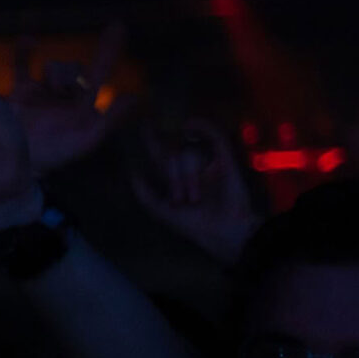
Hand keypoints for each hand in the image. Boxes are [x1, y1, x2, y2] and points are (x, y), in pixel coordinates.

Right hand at [9, 23, 133, 174]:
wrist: (20, 166)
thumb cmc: (56, 157)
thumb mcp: (85, 141)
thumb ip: (110, 120)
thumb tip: (135, 97)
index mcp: (83, 104)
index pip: (100, 73)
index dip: (110, 50)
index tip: (118, 26)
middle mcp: (65, 95)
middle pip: (74, 70)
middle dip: (71, 74)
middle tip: (61, 89)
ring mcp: (42, 92)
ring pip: (53, 67)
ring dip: (54, 72)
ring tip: (49, 87)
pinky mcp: (20, 93)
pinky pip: (22, 67)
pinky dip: (24, 53)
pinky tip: (28, 40)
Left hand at [130, 118, 259, 265]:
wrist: (221, 233)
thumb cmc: (192, 224)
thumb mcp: (160, 209)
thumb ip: (144, 192)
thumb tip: (132, 171)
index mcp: (175, 174)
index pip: (161, 152)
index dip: (151, 139)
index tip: (142, 124)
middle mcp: (190, 164)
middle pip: (174, 152)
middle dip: (173, 175)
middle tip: (182, 199)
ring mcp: (208, 160)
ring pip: (190, 151)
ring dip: (188, 175)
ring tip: (193, 198)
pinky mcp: (226, 159)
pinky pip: (216, 136)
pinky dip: (204, 127)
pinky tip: (189, 126)